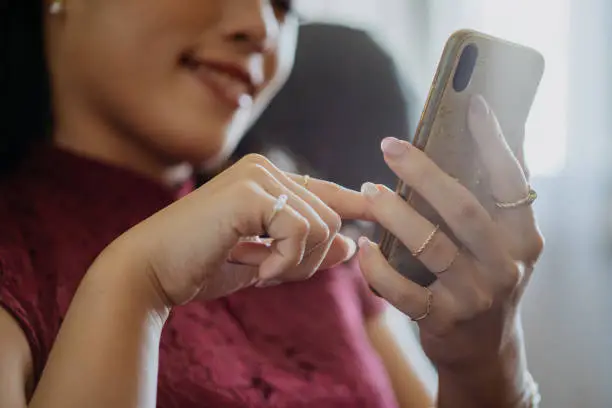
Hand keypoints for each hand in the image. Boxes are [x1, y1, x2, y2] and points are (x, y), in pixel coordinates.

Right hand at [106, 154, 367, 305]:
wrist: (149, 273)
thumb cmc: (200, 266)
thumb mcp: (263, 261)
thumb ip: (304, 251)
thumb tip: (348, 246)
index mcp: (264, 180)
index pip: (323, 191)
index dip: (354, 201)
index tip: (377, 203)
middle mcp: (264, 169)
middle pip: (330, 217)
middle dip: (311, 258)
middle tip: (271, 273)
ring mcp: (257, 176)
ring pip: (323, 225)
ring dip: (298, 263)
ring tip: (259, 270)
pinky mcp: (250, 192)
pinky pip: (301, 232)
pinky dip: (285, 262)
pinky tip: (256, 268)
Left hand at [358, 95, 542, 368]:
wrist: (485, 350)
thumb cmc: (486, 279)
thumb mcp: (503, 243)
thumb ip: (494, 201)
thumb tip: (487, 136)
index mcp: (522, 237)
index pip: (511, 182)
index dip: (493, 143)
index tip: (474, 106)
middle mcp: (505, 265)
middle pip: (463, 209)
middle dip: (424, 173)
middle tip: (390, 147)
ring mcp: (475, 296)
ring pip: (431, 246)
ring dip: (394, 214)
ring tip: (369, 191)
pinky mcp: (443, 320)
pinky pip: (402, 290)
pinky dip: (377, 267)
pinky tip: (362, 247)